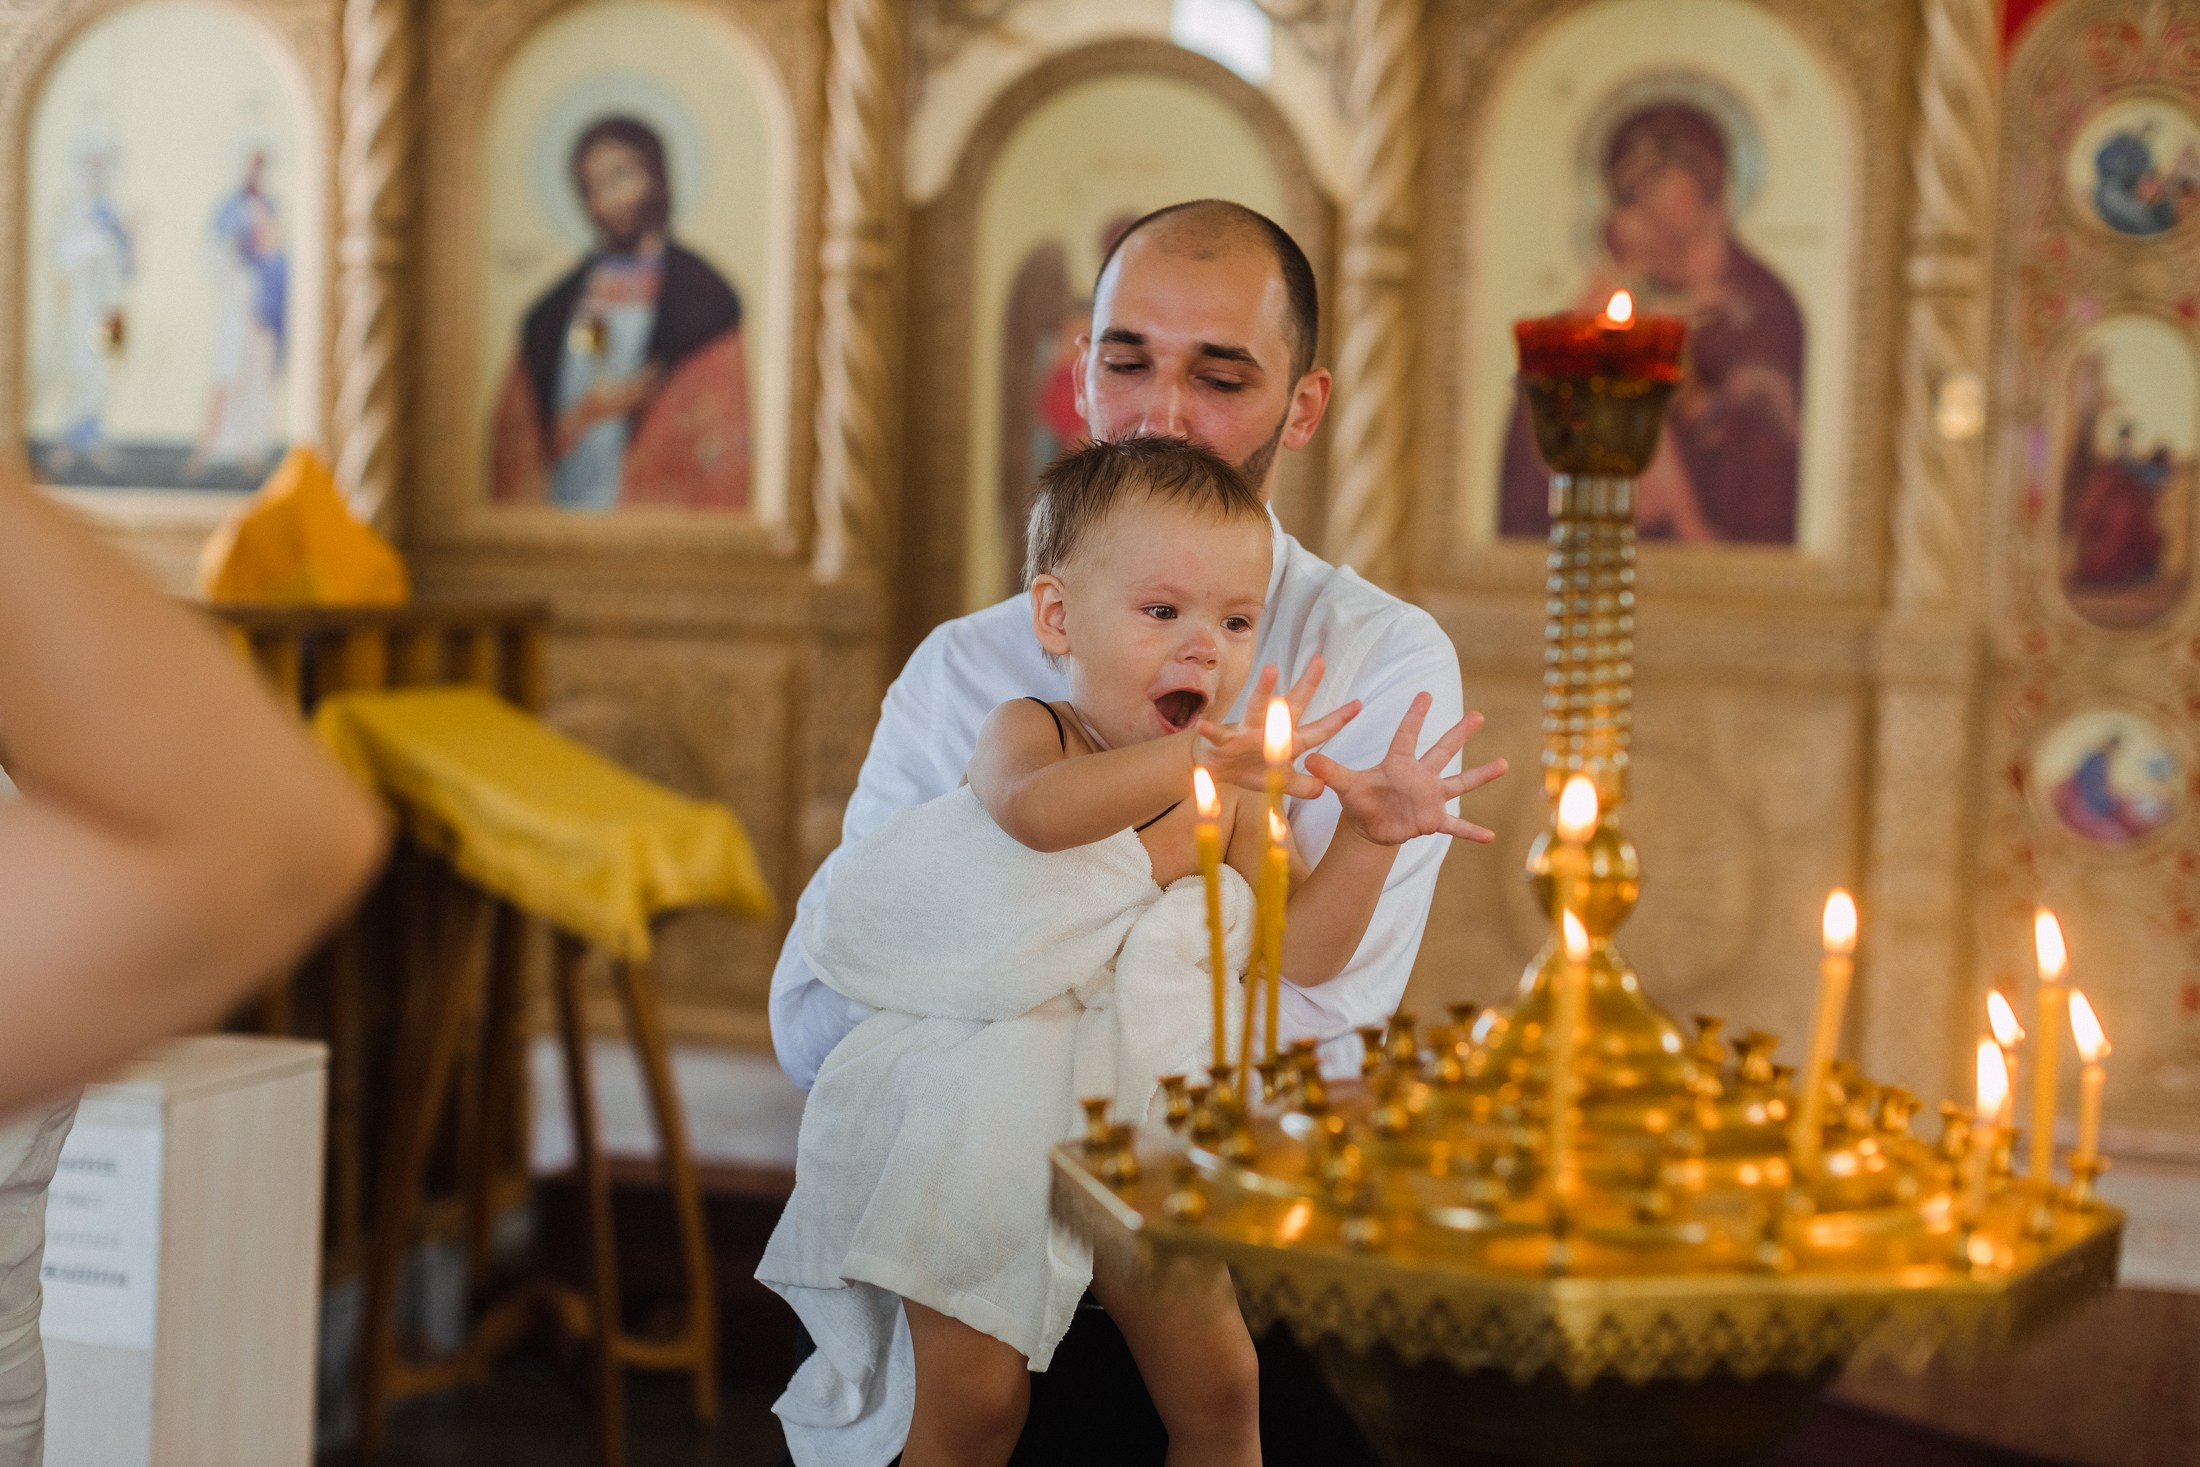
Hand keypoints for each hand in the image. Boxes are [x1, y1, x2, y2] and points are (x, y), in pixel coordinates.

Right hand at [1194, 658, 1360, 799]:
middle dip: (1307, 685)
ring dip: (1264, 690)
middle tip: (1320, 662)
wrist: (1217, 770)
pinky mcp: (1224, 740)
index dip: (1338, 719)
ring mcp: (1247, 732)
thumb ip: (1302, 786)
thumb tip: (1323, 789)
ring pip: (1258, 708)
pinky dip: (1211, 730)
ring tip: (1271, 670)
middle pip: (1293, 705)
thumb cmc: (1251, 769)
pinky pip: (1217, 734)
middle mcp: (1271, 730)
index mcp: (1288, 742)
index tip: (1359, 704)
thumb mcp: (1280, 782)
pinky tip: (1203, 724)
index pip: (1319, 730)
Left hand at [1305, 696, 1508, 846]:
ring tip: (1503, 763)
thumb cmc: (1360, 800)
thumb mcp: (1345, 785)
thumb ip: (1331, 772)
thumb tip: (1309, 759)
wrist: (1370, 827)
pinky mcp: (1433, 819)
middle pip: (1442, 750)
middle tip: (1478, 715)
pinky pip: (1456, 826)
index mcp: (1398, 763)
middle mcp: (1419, 776)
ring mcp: (1430, 797)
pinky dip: (1471, 831)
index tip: (1424, 693)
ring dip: (1480, 775)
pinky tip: (1491, 836)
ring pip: (1459, 782)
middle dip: (1459, 733)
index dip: (1415, 715)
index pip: (1407, 735)